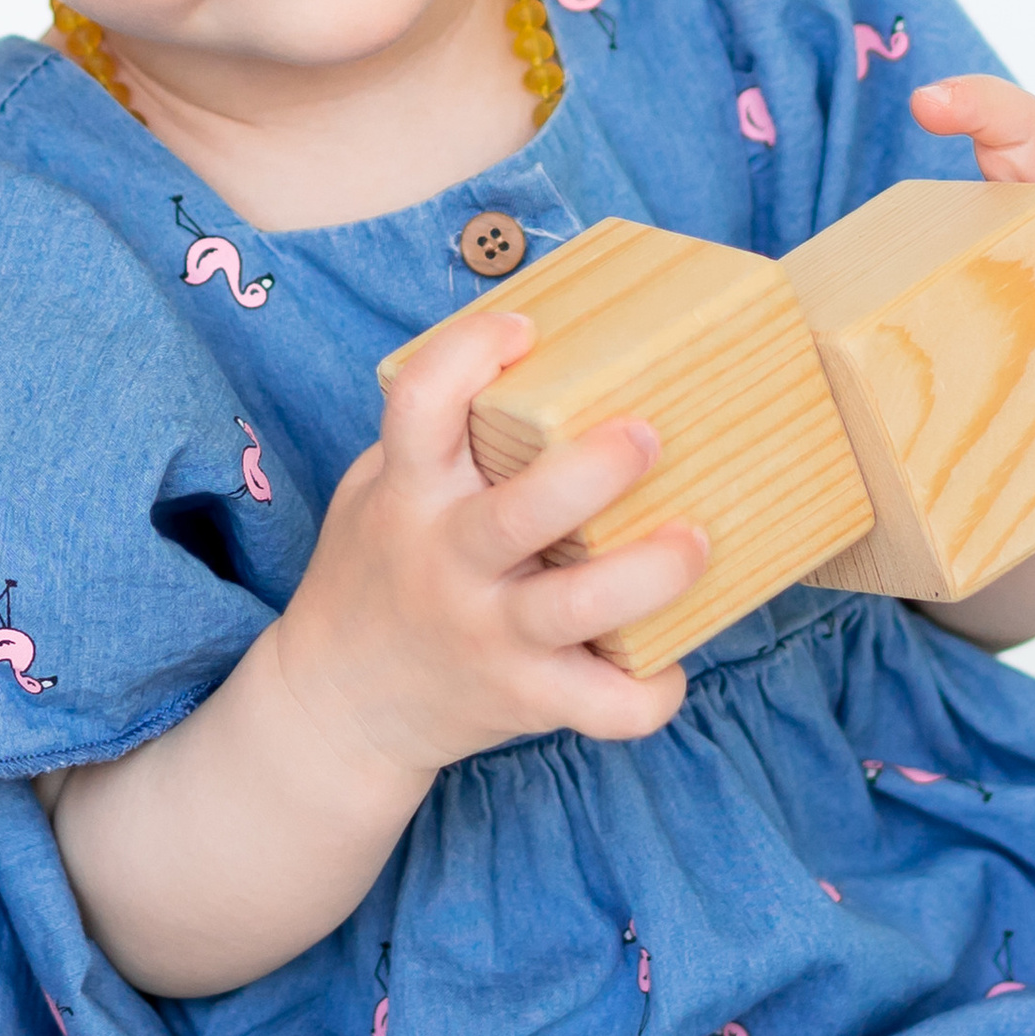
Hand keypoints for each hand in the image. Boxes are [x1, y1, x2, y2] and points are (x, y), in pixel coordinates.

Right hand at [269, 301, 708, 782]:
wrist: (339, 704)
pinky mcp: (526, 699)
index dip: (469, 352)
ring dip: (651, 573)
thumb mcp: (377, 491)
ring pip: (579, 607)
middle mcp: (448, 564)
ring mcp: (491, 635)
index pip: (421, 406)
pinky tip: (669, 658)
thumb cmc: (377, 572)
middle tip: (648, 436)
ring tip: (695, 539)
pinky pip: (604, 706)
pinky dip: (651, 692)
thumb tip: (546, 355)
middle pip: (522, 512)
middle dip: (596, 469)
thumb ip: (438, 437)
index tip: (522, 328)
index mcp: (410, 495)